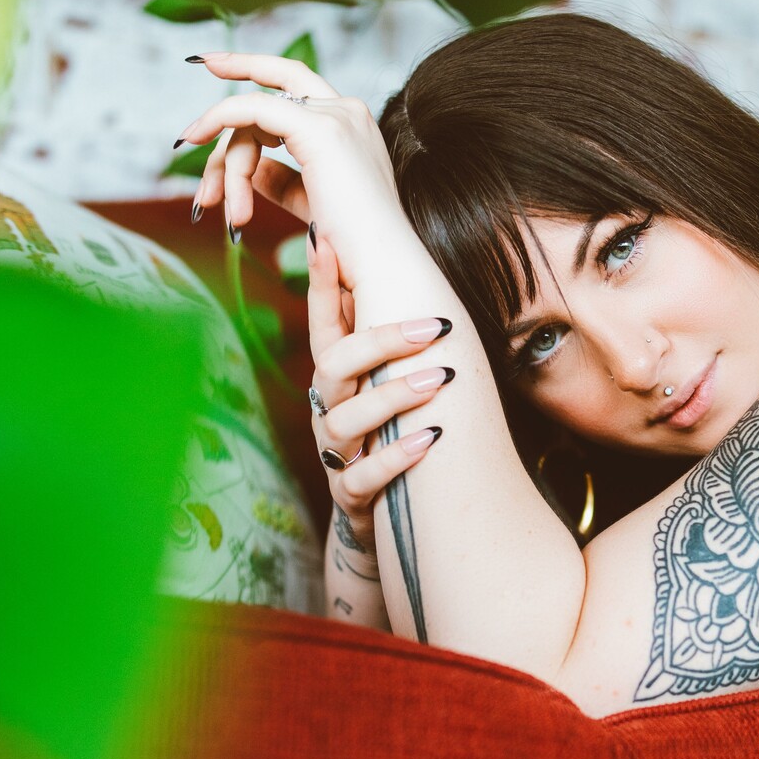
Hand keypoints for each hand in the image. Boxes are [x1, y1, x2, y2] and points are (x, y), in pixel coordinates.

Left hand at [178, 51, 414, 286]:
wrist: (381, 266)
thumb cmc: (355, 247)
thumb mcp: (313, 205)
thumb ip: (283, 181)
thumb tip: (253, 170)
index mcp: (352, 126)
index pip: (296, 90)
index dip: (257, 70)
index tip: (215, 64)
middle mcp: (347, 111)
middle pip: (274, 89)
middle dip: (236, 79)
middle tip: (203, 135)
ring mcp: (334, 117)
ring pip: (254, 115)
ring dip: (227, 165)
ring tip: (227, 213)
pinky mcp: (317, 130)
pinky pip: (250, 111)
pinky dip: (217, 120)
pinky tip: (193, 137)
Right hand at [305, 228, 451, 553]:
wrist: (385, 519)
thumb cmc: (392, 434)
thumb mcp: (385, 384)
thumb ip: (389, 337)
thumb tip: (408, 267)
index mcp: (336, 377)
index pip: (323, 322)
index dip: (319, 282)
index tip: (328, 239)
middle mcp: (329, 409)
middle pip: (333, 365)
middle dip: (382, 340)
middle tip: (436, 326)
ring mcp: (336, 453)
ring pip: (346, 419)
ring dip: (394, 396)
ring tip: (439, 380)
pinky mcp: (352, 495)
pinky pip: (363, 477)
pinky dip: (397, 457)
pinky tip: (431, 440)